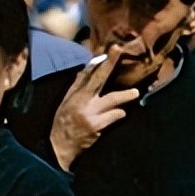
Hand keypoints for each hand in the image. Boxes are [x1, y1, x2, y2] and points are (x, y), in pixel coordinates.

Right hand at [49, 45, 140, 170]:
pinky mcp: (97, 126)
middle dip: (110, 64)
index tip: (114, 48)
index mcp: (74, 95)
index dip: (103, 61)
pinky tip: (119, 114)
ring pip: (113, 100)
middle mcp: (81, 102)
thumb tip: (94, 66)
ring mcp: (90, 114)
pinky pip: (115, 115)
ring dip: (126, 96)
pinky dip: (119, 113)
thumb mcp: (68, 101)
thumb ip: (80, 85)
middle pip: (99, 80)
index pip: (89, 73)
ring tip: (134, 94)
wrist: (60, 146)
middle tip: (121, 51)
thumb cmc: (65, 121)